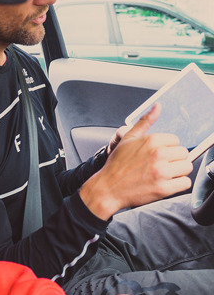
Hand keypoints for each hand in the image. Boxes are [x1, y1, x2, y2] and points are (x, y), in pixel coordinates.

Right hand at [79, 104, 191, 219]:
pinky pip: (185, 183)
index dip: (166, 148)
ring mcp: (161, 171)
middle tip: (159, 165)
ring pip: (186, 168)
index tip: (157, 154)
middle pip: (183, 154)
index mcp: (151, 140)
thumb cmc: (117, 164)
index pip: (176, 141)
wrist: (108, 187)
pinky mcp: (164, 188)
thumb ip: (145, 121)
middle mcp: (158, 154)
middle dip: (173, 160)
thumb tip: (158, 105)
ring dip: (177, 172)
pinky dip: (178, 185)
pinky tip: (165, 183)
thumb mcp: (129, 138)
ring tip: (162, 174)